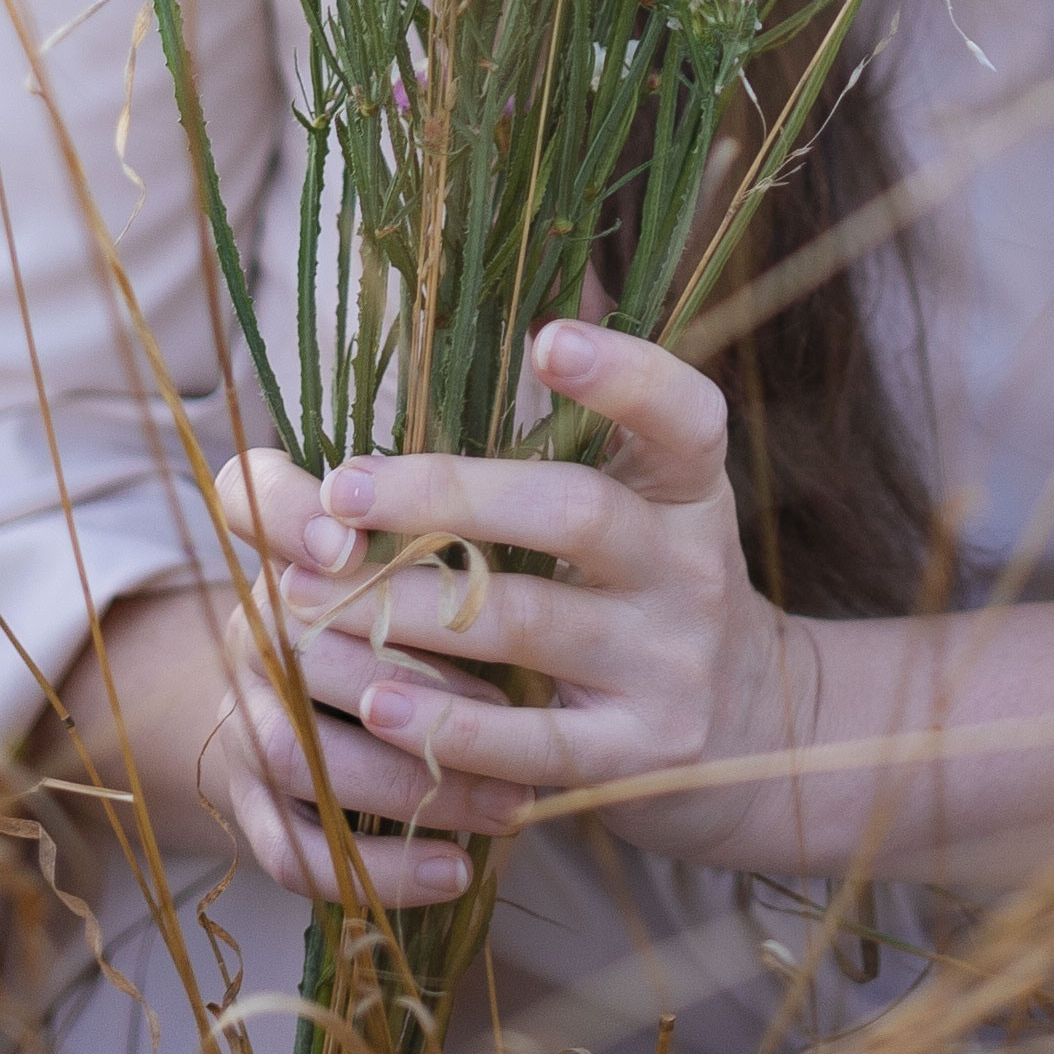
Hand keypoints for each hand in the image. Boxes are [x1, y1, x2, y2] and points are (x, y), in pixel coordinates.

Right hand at [205, 454, 525, 909]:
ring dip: (409, 784)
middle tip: (512, 709)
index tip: (349, 545)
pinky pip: (295, 852)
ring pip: (302, 758)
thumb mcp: (420, 547)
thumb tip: (510, 508)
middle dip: (408, 682)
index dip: (290, 520)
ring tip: (507, 803)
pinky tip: (454, 871)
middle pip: (299, 649)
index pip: (253, 498)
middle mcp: (249, 628)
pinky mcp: (252, 807)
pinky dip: (377, 867)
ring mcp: (243, 721)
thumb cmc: (405, 602)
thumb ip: (441, 520)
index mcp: (282, 545)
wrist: (312, 693)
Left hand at [277, 323, 803, 866]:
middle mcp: (691, 568)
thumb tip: (504, 298)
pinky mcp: (637, 756)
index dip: (626, 376)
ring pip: (529, 623)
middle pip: (574, 513)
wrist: (749, 729)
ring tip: (304, 595)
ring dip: (406, 607)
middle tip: (339, 487)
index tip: (547, 339)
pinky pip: (532, 743)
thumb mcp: (640, 500)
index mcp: (689, 488)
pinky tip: (374, 703)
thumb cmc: (643, 584)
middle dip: (445, 495)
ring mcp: (668, 666)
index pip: (683, 416)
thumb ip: (570, 426)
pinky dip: (448, 725)